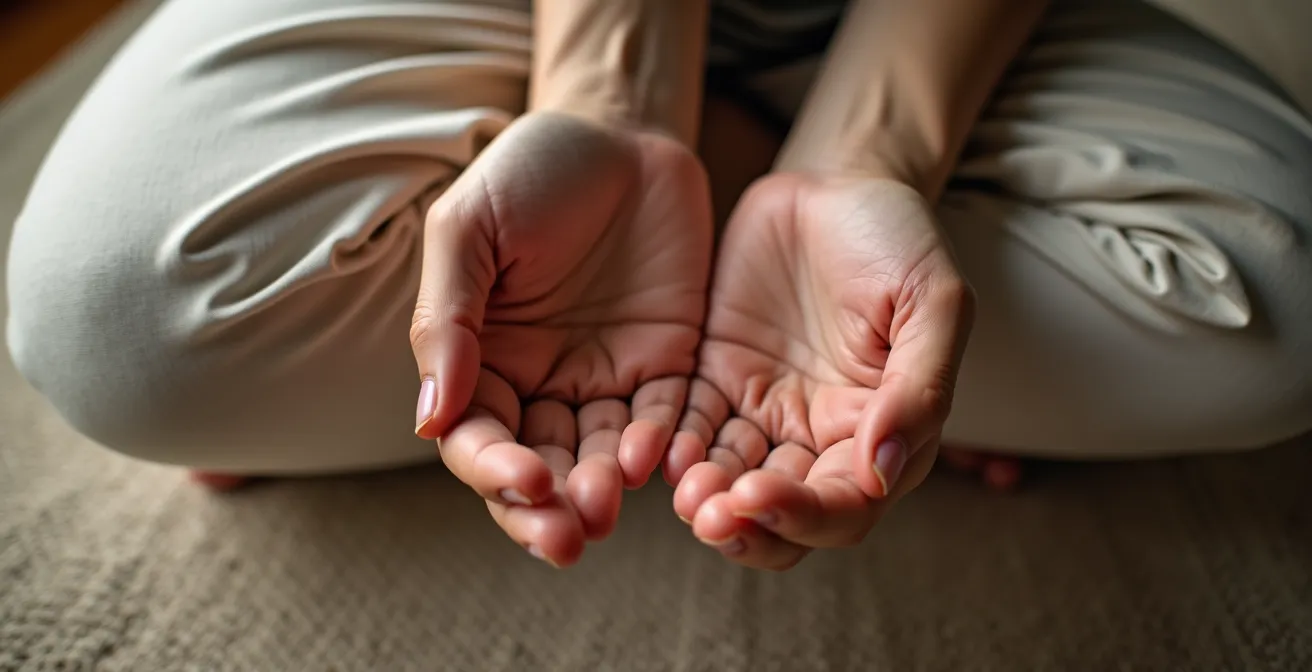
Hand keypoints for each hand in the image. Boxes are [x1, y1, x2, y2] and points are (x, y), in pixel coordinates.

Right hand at [411, 111, 712, 566]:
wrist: (620, 131)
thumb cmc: (529, 172)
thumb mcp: (468, 230)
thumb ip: (447, 321)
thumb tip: (430, 423)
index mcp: (480, 361)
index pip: (476, 439)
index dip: (494, 470)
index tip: (525, 481)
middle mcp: (539, 385)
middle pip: (537, 471)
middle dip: (548, 511)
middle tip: (570, 538)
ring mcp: (605, 381)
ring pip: (599, 461)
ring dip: (603, 492)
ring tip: (610, 508)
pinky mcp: (668, 366)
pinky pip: (664, 422)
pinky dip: (660, 449)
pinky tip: (659, 462)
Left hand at [669, 173, 973, 569]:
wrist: (834, 182)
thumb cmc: (897, 240)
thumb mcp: (933, 302)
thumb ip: (919, 389)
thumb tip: (881, 475)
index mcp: (880, 432)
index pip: (845, 506)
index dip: (805, 515)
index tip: (760, 496)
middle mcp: (819, 438)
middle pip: (782, 517)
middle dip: (746, 526)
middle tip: (708, 516)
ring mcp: (763, 412)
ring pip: (729, 486)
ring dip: (705, 500)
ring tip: (683, 494)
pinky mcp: (714, 382)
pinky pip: (689, 432)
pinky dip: (674, 451)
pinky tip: (656, 450)